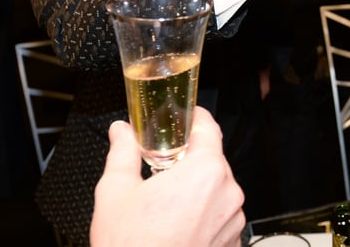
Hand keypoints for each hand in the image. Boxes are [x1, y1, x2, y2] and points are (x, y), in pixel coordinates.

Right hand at [91, 107, 244, 246]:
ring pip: (217, 190)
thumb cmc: (131, 246)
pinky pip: (220, 216)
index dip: (196, 118)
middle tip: (163, 166)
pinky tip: (177, 225)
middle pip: (212, 161)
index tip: (186, 116)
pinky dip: (203, 214)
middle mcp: (228, 193)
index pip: (209, 129)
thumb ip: (123, 153)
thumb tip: (120, 132)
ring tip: (166, 205)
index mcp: (205, 171)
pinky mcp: (232, 242)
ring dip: (197, 190)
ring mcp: (233, 220)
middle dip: (189, 160)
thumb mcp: (116, 192)